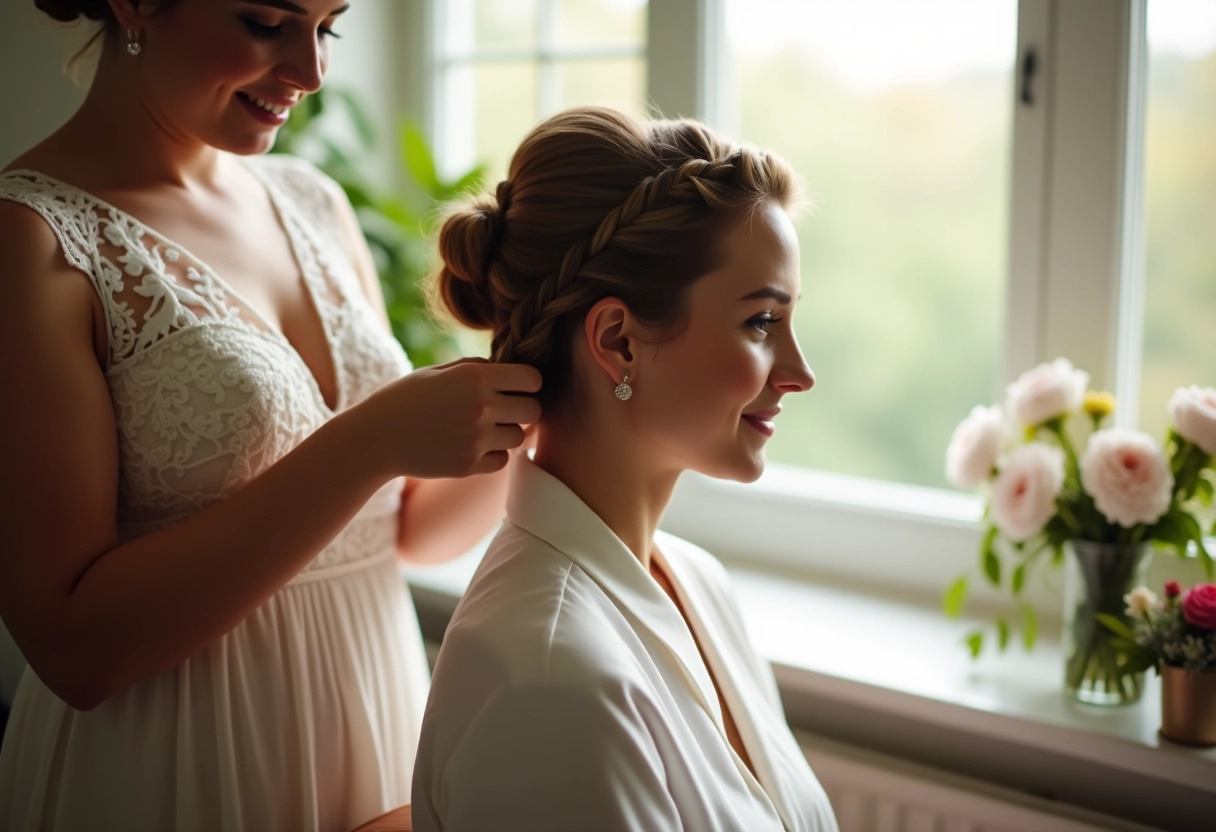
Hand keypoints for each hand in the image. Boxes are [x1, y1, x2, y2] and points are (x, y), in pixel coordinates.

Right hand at [360, 357, 541, 477]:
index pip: (533, 379)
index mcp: (475, 377)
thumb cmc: (406, 398)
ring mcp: (476, 439)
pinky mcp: (468, 465)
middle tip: (504, 409)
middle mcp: (480, 407)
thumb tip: (512, 373)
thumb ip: (477, 368)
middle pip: (533, 411)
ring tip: (481, 427)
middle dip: (522, 409)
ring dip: (506, 433)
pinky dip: (493, 454)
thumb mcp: (439, 371)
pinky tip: (472, 445)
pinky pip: (502, 460)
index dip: (528, 383)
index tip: (516, 386)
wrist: (374, 438)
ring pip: (519, 437)